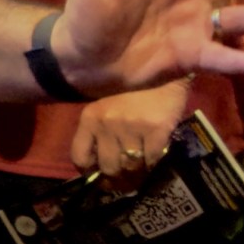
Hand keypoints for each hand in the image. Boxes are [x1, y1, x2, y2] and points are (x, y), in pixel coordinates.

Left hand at [70, 79, 191, 188]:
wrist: (164, 66)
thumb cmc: (132, 88)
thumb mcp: (106, 105)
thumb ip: (100, 132)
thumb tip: (99, 166)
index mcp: (90, 117)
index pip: (80, 157)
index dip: (90, 173)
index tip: (100, 176)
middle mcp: (107, 124)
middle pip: (108, 168)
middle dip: (118, 178)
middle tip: (127, 176)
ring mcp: (131, 127)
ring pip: (131, 167)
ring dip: (138, 172)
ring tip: (142, 167)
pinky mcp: (156, 129)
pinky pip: (152, 161)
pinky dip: (154, 164)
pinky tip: (156, 157)